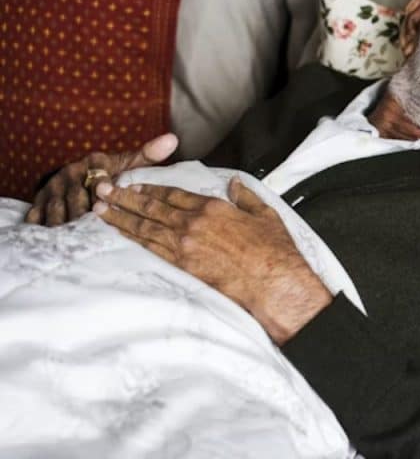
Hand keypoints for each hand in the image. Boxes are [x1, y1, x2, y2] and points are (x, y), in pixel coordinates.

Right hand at [25, 133, 178, 225]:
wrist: (76, 173)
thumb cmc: (110, 171)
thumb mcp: (126, 161)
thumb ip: (147, 155)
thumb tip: (172, 139)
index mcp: (93, 164)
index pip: (98, 177)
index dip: (103, 189)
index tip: (108, 201)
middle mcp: (71, 174)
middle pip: (77, 197)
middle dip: (84, 214)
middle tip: (95, 230)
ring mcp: (53, 188)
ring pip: (57, 209)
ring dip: (65, 224)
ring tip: (75, 240)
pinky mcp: (39, 200)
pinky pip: (37, 215)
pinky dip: (42, 228)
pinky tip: (50, 242)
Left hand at [94, 177, 331, 343]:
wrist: (273, 282)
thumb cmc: (274, 250)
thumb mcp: (265, 214)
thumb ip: (246, 196)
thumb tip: (235, 184)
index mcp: (213, 207)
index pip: (174, 193)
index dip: (151, 187)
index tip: (134, 183)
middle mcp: (194, 223)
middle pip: (152, 207)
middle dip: (125, 198)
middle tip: (103, 190)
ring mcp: (186, 245)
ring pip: (146, 228)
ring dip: (121, 217)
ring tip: (100, 210)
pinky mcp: (184, 266)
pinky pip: (152, 249)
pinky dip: (133, 239)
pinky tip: (121, 233)